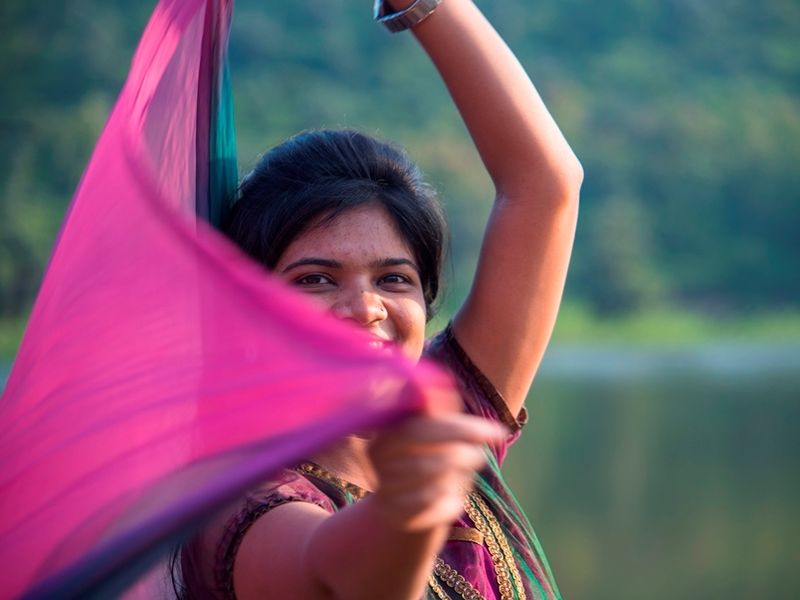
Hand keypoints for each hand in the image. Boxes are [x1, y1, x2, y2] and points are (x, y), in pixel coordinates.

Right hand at [368, 409, 506, 531]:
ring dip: (460, 478)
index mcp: (386, 431)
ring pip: (438, 484)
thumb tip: (444, 386)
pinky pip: (435, 507)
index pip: (427, 428)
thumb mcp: (432, 426)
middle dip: (466, 456)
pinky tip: (450, 493)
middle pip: (435, 458)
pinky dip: (451, 499)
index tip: (499, 431)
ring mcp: (385, 488)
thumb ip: (437, 407)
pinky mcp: (396, 514)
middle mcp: (379, 459)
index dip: (465, 429)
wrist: (403, 500)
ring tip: (461, 472)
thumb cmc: (425, 452)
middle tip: (480, 455)